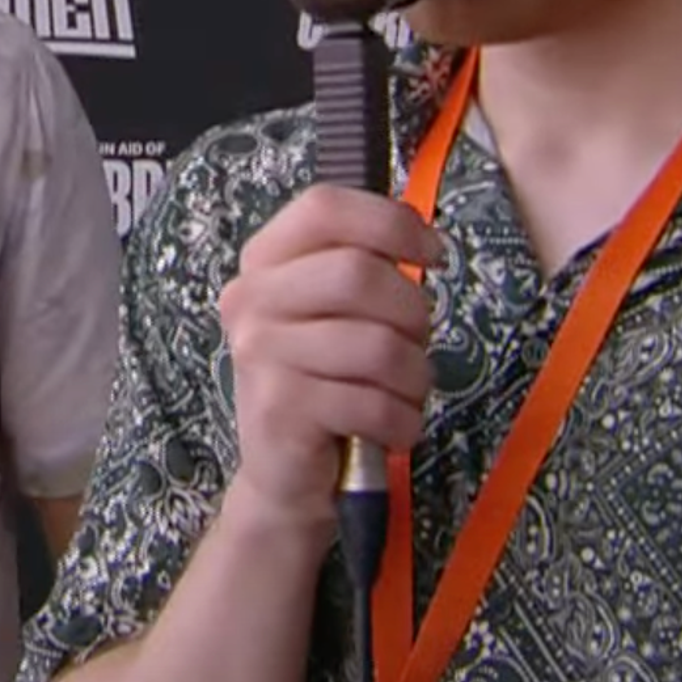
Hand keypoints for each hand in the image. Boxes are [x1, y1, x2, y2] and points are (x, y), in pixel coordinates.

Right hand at [217, 186, 443, 534]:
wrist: (285, 474)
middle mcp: (251, 299)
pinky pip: (374, 402)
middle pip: (359, 273)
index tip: (430, 253)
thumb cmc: (326, 382)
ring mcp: (260, 353)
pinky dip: (402, 422)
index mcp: (264, 261)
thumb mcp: (336, 313)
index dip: (390, 222)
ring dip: (413, 377)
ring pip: (378, 344)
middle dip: (411, 313)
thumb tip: (421, 237)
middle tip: (412, 343)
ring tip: (400, 394)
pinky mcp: (280, 408)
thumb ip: (363, 265)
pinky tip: (388, 429)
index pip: (325, 207)